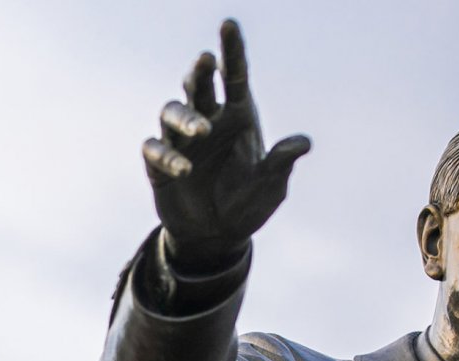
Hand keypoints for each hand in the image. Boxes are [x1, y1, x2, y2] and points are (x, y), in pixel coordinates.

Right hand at [142, 19, 310, 272]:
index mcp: (238, 118)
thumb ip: (281, 163)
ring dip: (185, 116)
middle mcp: (208, 122)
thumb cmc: (249, 205)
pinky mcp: (160, 165)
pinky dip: (167, 155)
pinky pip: (155, 149)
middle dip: (200, 71)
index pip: (235, 77)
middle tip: (206, 61)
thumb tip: (304, 143)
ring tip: (202, 129)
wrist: (219, 237)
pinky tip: (184, 168)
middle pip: (198, 86)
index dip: (232, 51)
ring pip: (172, 111)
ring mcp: (181, 142)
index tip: (230, 24)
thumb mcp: (271, 186)